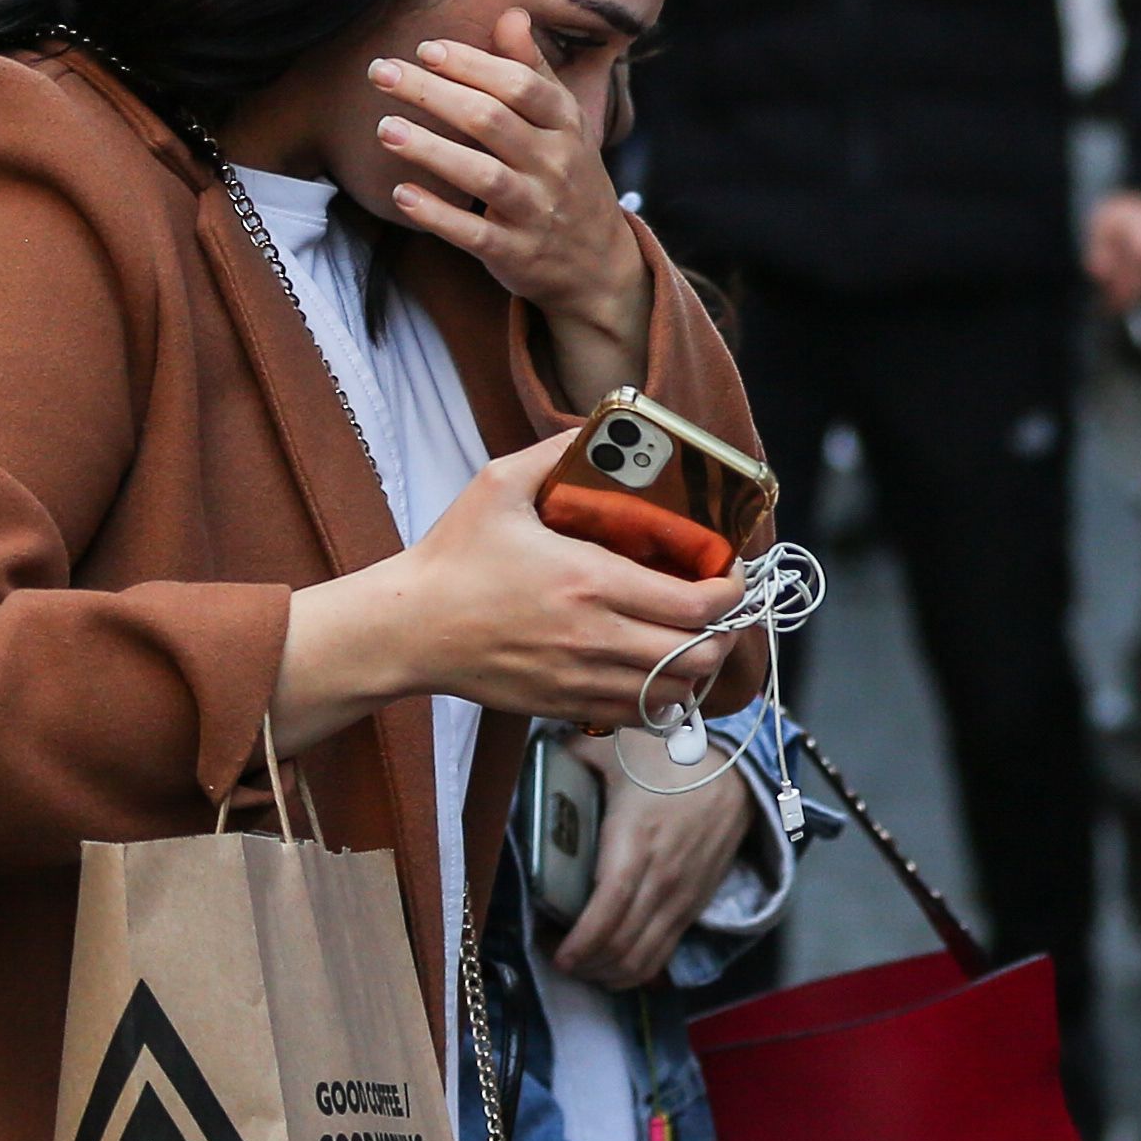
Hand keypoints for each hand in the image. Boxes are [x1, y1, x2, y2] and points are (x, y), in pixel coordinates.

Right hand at [278, 439, 751, 745]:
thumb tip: (598, 425)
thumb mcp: (499, 486)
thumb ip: (555, 451)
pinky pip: (638, 715)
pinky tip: (656, 671)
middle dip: (726, 631)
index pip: (697, 603)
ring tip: (694, 638)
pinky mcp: (565, 706)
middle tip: (719, 607)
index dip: (731, 590)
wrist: (408, 629)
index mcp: (590, 581)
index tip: (730, 571)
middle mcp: (594, 638)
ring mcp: (581, 679)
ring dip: (698, 666)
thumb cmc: (452, 560)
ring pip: (676, 692)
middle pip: (700, 655)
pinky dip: (661, 696)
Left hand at [368, 9, 646, 387]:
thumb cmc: (567, 176)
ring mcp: (536, 211)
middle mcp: (554, 164)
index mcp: (565, 125)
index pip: (521, 85)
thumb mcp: (564, 123)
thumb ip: (533, 70)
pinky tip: (402, 193)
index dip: (473, 64)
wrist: (599, 264)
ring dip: (431, 149)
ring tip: (385, 129)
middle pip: (492, 121)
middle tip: (382, 73)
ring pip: (483, 175)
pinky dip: (437, 214)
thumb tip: (512, 14)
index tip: (428, 49)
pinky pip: (474, 233)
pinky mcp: (516, 254)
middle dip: (434, 93)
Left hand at [551, 733, 762, 984]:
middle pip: (622, 944)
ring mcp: (682, 898)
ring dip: (607, 973)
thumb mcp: (618, 745)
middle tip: (555, 956)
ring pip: (643, 959)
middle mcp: (661, 879)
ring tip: (580, 965)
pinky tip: (611, 966)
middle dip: (584, 964)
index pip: (609, 907)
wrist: (739, 773)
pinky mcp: (695, 908)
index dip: (581, 941)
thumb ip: (572, 752)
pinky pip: (663, 955)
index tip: (554, 951)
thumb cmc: (671, 759)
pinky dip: (634, 971)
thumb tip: (536, 757)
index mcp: (636, 841)